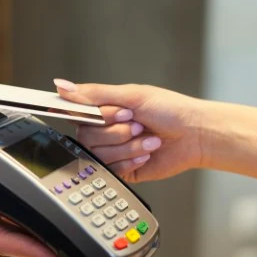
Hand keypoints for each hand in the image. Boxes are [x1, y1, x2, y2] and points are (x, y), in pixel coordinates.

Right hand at [0, 159, 65, 256]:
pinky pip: (5, 206)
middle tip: (78, 252)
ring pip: (14, 224)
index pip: (2, 243)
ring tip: (70, 235)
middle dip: (47, 246)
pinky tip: (42, 209)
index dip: (32, 250)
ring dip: (40, 231)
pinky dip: (25, 209)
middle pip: (16, 239)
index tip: (59, 256)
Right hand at [54, 79, 206, 182]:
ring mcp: (113, 152)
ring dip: (127, 146)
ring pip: (100, 154)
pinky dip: (131, 159)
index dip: (98, 117)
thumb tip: (62, 86)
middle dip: (116, 132)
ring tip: (147, 139)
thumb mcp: (131, 95)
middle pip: (87, 136)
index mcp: (105, 110)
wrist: (194, 135)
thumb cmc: (170, 110)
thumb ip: (94, 94)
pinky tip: (146, 153)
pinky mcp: (122, 170)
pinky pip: (112, 169)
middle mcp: (105, 131)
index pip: (79, 115)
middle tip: (137, 124)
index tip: (119, 113)